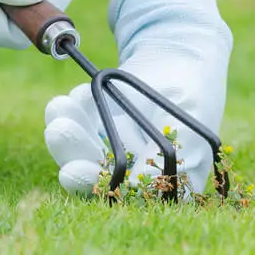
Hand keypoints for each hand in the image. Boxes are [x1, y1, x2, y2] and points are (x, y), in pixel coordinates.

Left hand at [43, 0, 231, 198]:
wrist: (180, 56)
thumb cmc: (195, 92)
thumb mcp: (187, 123)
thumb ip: (169, 156)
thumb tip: (135, 186)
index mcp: (163, 185)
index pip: (124, 198)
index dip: (95, 187)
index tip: (71, 171)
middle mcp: (136, 175)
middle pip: (95, 179)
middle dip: (73, 156)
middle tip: (59, 131)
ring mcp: (115, 153)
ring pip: (81, 155)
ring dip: (67, 132)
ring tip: (60, 106)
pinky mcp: (99, 131)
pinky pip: (78, 128)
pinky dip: (71, 113)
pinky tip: (76, 97)